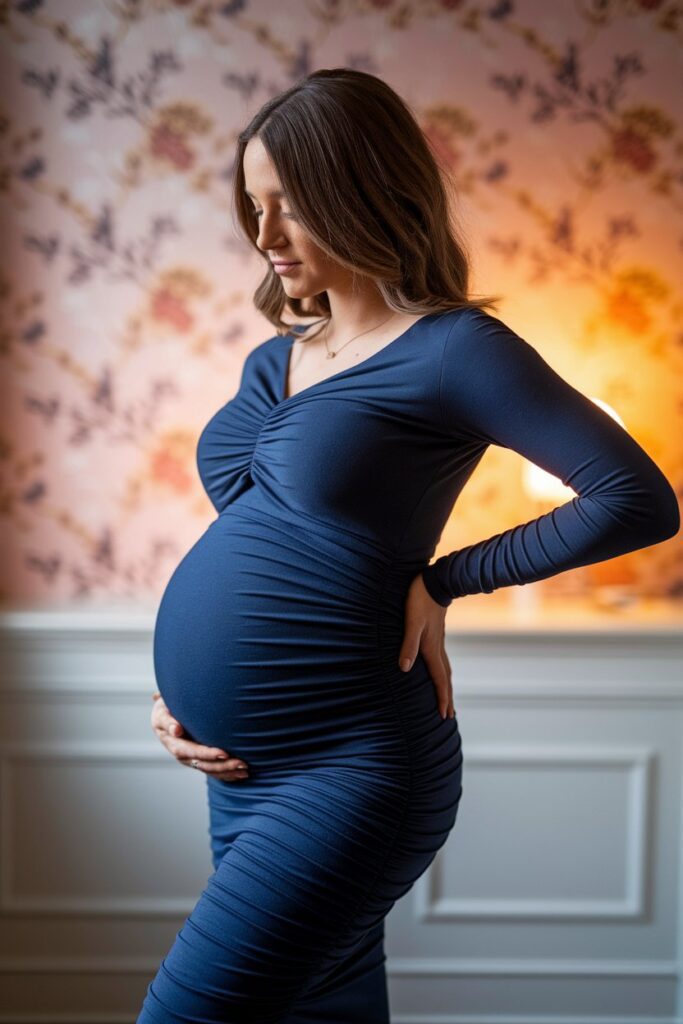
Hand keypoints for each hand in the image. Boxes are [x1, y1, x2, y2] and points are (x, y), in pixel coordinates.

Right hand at [150, 692, 249, 780]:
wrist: (165, 714)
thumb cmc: (166, 708)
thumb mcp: (162, 711)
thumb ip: (168, 720)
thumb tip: (176, 730)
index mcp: (172, 742)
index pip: (190, 751)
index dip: (206, 754)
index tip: (224, 753)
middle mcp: (181, 754)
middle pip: (202, 764)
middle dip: (223, 765)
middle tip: (242, 763)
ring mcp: (189, 759)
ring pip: (209, 769)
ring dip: (227, 772)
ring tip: (245, 771)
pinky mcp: (197, 760)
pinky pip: (212, 771)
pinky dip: (226, 774)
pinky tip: (239, 775)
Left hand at [399, 573, 454, 719]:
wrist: (435, 581)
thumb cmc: (420, 600)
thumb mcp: (411, 622)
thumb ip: (408, 645)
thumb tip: (405, 669)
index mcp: (432, 648)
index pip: (439, 678)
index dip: (441, 697)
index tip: (445, 715)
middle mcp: (437, 647)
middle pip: (445, 677)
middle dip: (447, 697)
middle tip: (450, 715)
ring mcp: (439, 640)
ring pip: (446, 668)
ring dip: (446, 685)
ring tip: (447, 698)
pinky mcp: (436, 634)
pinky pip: (442, 659)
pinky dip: (443, 671)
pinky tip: (439, 670)